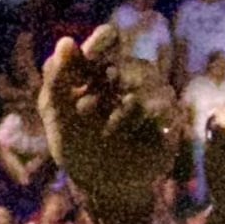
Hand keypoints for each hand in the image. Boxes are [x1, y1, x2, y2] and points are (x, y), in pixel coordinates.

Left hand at [38, 25, 181, 219]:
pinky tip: (128, 135)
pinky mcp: (169, 116)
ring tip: (107, 130)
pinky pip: (164, 106)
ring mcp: (153, 94)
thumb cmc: (76, 146)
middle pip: (128, 62)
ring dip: (123, 108)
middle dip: (108, 83)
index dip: (101, 40)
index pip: (107, 37)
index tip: (93, 52)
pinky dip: (144, 119)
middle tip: (85, 109)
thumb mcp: (56, 114)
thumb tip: (67, 40)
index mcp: (98, 67)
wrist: (103, 185)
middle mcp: (129, 75)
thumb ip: (55, 78)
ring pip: (149, 82)